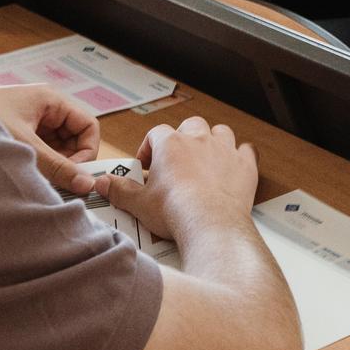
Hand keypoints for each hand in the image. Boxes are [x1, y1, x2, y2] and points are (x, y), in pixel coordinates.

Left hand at [0, 84, 102, 194]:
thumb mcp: (24, 146)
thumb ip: (57, 167)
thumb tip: (86, 184)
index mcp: (51, 100)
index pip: (88, 126)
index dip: (87, 151)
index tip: (77, 176)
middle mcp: (43, 109)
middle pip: (73, 139)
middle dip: (69, 162)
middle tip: (58, 185)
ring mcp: (29, 122)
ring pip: (56, 149)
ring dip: (52, 167)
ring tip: (38, 182)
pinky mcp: (16, 136)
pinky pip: (39, 153)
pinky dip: (38, 167)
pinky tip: (26, 178)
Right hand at [92, 116, 259, 242]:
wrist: (210, 223)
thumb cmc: (175, 211)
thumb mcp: (138, 203)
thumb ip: (119, 190)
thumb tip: (103, 184)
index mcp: (170, 145)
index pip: (156, 134)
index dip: (150, 147)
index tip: (147, 165)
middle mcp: (199, 140)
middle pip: (190, 126)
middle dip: (183, 138)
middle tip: (176, 160)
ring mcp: (224, 150)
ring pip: (220, 132)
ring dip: (213, 141)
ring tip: (205, 159)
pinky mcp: (244, 165)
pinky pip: (246, 150)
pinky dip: (241, 157)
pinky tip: (234, 166)